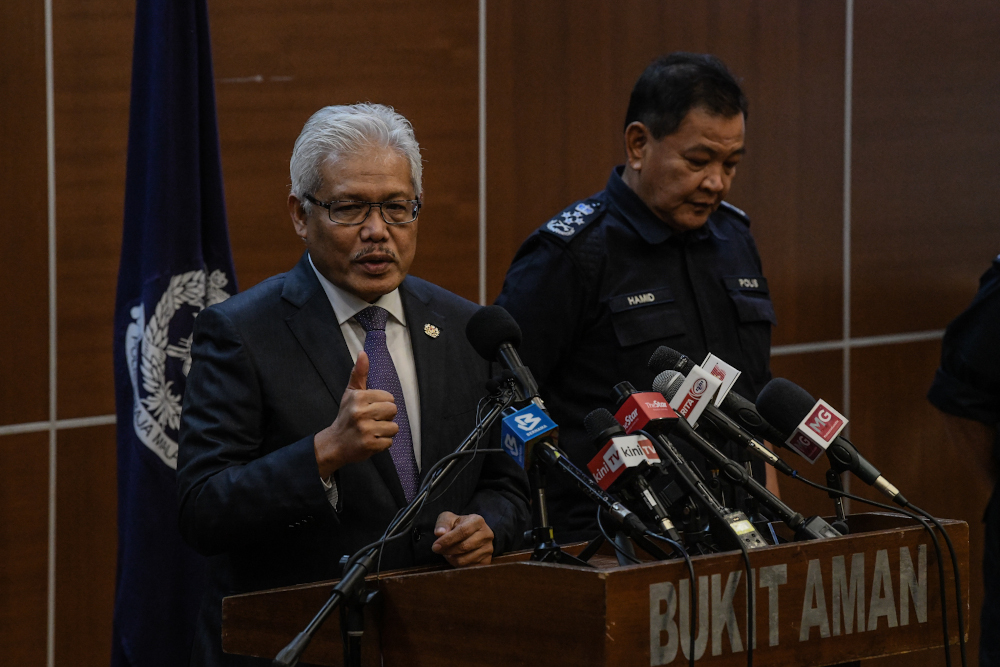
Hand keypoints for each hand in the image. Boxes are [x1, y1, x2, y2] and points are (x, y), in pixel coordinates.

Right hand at [314, 352, 397, 477]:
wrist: (334, 444)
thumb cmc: (346, 416)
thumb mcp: (350, 393)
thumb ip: (359, 373)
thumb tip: (363, 353)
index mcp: (358, 397)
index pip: (389, 397)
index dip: (383, 403)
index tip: (371, 409)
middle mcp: (360, 413)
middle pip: (393, 410)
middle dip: (386, 417)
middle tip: (372, 420)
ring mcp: (365, 430)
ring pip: (394, 427)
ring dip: (385, 431)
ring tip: (372, 431)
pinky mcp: (369, 445)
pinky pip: (389, 442)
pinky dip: (382, 443)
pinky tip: (371, 440)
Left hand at [431, 512, 493, 566]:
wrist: (473, 533)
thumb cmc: (458, 525)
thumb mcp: (449, 519)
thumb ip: (443, 523)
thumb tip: (439, 533)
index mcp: (478, 521)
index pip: (462, 531)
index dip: (447, 540)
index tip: (435, 546)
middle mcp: (486, 534)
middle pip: (464, 547)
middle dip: (447, 550)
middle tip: (438, 550)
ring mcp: (488, 549)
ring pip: (465, 560)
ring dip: (452, 558)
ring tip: (448, 553)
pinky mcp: (487, 561)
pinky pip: (468, 568)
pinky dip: (458, 565)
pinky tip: (455, 558)